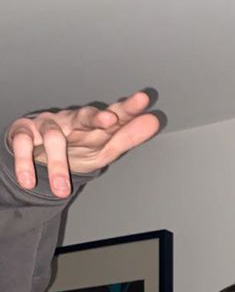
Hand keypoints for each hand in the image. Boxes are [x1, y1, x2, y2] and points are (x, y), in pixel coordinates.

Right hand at [7, 91, 160, 197]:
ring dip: (57, 164)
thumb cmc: (77, 146)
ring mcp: (47, 123)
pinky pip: (23, 144)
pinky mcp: (23, 131)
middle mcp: (72, 119)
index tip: (143, 101)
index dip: (127, 108)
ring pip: (53, 137)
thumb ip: (127, 137)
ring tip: (62, 190)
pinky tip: (28, 180)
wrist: (38, 151)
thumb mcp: (103, 148)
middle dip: (97, 117)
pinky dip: (25, 163)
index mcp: (94, 124)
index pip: (114, 114)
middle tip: (110, 122)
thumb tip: (154, 121)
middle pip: (85, 115)